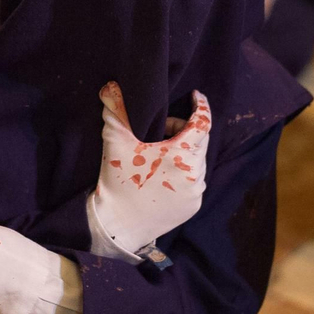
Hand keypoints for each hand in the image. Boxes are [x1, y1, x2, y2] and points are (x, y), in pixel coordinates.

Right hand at [86, 82, 210, 259]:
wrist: (117, 226)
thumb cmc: (118, 183)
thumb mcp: (116, 143)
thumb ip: (116, 110)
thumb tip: (112, 87)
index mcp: (182, 156)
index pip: (202, 122)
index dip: (200, 105)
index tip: (196, 94)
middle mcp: (195, 175)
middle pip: (198, 140)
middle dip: (183, 128)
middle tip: (161, 127)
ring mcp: (196, 192)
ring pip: (197, 160)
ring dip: (183, 150)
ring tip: (159, 151)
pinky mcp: (193, 206)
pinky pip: (194, 179)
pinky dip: (183, 170)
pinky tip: (163, 172)